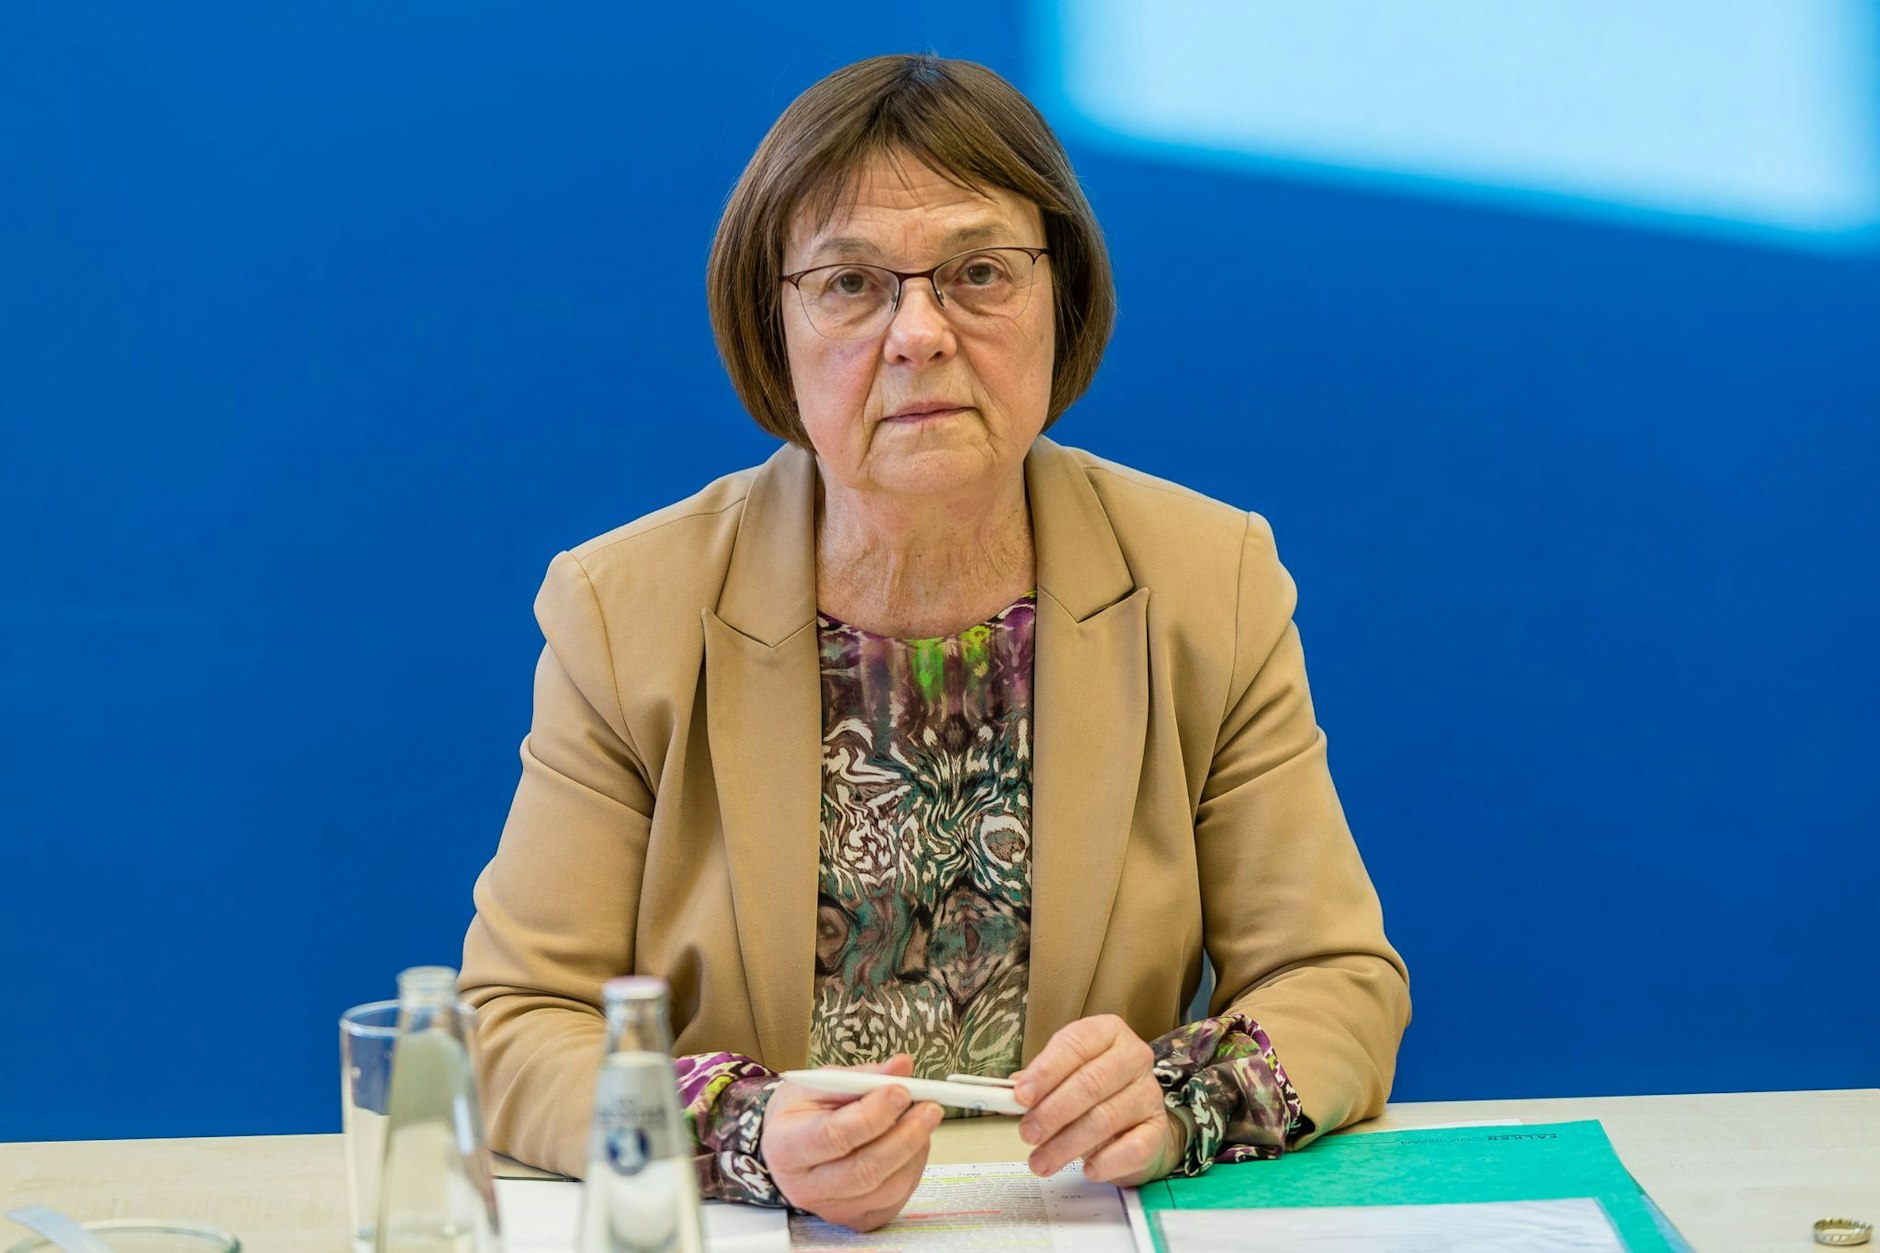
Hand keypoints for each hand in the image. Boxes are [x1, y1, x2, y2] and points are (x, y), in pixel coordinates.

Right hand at [760, 1054, 944, 1230]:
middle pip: (865, 1170)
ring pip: (887, 1187)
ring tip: (921, 1118)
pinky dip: (912, 1167)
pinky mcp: (857, 1219)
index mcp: (787, 1146)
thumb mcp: (821, 1083)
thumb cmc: (801, 1113)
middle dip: (905, 1135)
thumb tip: (901, 1068)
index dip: (873, 1114)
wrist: (787, 1147)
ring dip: (914, 1150)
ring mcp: (832, 1209)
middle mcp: (806, 1186)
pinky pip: (895, 1198)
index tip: (900, 1090)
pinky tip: (912, 1143)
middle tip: (929, 1107)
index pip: (835, 1135)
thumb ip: (862, 1076)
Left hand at [1012, 1014, 1182, 1184]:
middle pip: (1091, 1083)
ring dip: (1067, 1144)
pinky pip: (1133, 1147)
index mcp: (1107, 1033)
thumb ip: (1038, 1082)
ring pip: (1105, 1118)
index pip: (1075, 1045)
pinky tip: (1087, 1168)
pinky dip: (1106, 1161)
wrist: (1135, 1120)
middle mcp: (1133, 1057)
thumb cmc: (1093, 1091)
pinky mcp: (1157, 1130)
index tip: (1021, 1096)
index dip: (1046, 1071)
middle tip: (1028, 1134)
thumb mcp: (1064, 1075)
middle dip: (1053, 1112)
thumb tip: (1011, 1094)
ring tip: (1042, 1160)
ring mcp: (1149, 1093)